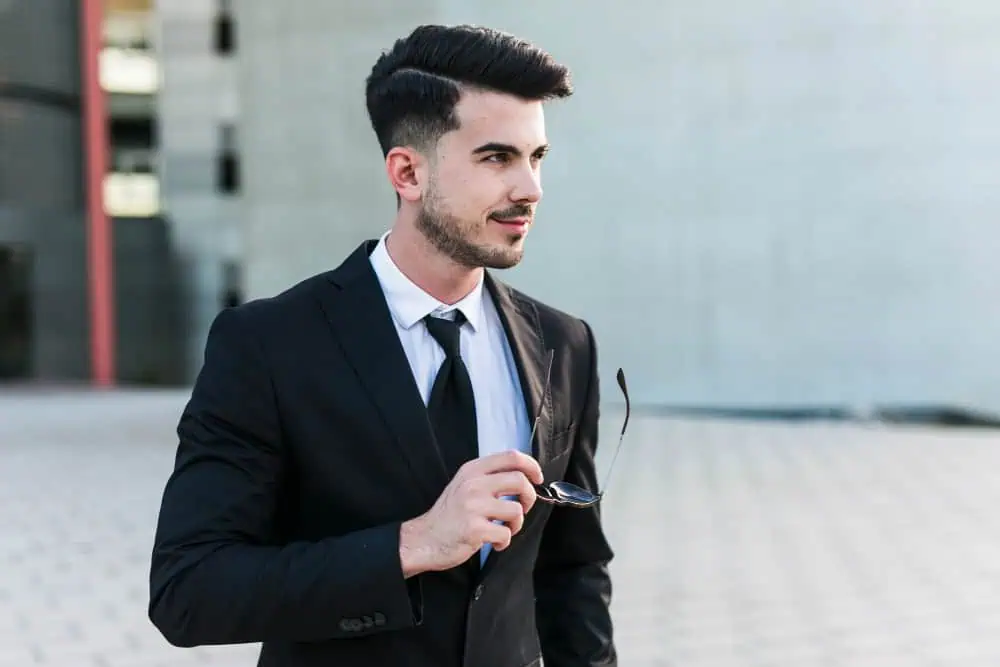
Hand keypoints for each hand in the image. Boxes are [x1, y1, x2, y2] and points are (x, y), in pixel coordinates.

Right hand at [399, 450, 543, 576]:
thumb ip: (488, 477)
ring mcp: (473, 506)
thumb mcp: (464, 484)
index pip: (511, 456)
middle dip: (530, 497)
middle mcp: (473, 484)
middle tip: (522, 508)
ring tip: (504, 529)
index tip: (537, 478)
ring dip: (516, 524)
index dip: (531, 466)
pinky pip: (505, 533)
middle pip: (520, 480)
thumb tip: (523, 476)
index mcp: (472, 470)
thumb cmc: (448, 515)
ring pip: (516, 510)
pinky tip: (494, 542)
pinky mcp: (475, 529)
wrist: (423, 539)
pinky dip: (504, 541)